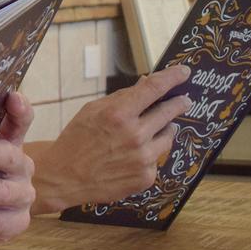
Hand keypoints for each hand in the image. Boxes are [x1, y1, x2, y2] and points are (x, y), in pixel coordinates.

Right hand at [27, 65, 191, 213]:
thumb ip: (121, 97)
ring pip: (168, 136)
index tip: (184, 72)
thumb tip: (147, 83)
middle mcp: (135, 135)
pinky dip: (149, 154)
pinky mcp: (146, 177)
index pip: (154, 89)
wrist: (65, 176)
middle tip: (183, 100)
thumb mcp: (93, 110)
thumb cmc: (77, 139)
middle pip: (169, 112)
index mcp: (118, 114)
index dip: (172, 77)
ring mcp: (143, 158)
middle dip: (178, 103)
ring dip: (162, 130)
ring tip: (146, 133)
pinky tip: (131, 157)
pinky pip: (157, 158)